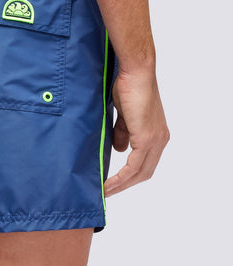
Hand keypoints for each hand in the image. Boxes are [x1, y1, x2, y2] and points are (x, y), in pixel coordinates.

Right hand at [104, 67, 169, 196]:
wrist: (135, 73)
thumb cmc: (128, 86)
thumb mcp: (124, 115)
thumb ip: (122, 133)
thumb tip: (118, 149)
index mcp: (156, 135)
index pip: (144, 164)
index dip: (129, 177)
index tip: (112, 183)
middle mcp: (160, 140)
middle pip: (144, 173)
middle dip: (124, 185)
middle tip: (106, 193)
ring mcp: (155, 140)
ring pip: (140, 172)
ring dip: (121, 184)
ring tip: (104, 191)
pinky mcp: (147, 138)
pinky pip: (134, 166)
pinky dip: (121, 177)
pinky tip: (108, 183)